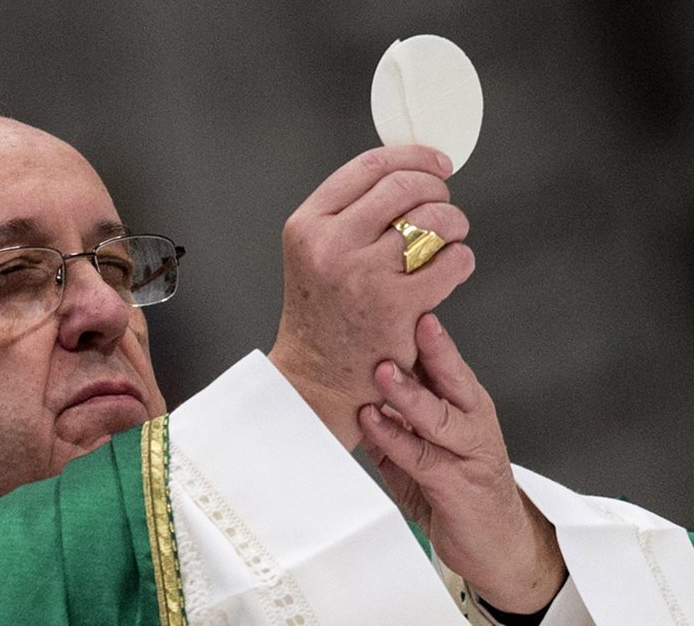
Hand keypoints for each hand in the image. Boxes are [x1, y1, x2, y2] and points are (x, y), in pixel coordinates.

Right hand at [267, 146, 473, 446]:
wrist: (318, 378)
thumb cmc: (323, 312)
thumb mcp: (314, 251)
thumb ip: (349, 213)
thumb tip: (407, 171)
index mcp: (307, 224)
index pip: (368, 166)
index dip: (412, 157)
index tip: (437, 163)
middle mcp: (331, 244)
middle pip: (404, 186)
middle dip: (437, 189)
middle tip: (444, 204)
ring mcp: (363, 274)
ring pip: (434, 219)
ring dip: (453, 223)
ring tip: (448, 238)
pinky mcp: (397, 305)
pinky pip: (453, 260)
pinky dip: (461, 259)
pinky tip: (450, 268)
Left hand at [359, 313, 565, 613]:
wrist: (498, 547)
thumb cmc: (457, 491)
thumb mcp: (420, 446)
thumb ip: (392, 418)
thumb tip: (349, 390)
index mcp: (464, 405)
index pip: (445, 361)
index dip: (426, 333)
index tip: (404, 301)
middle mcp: (471, 422)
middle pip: (452, 377)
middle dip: (428, 348)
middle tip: (403, 320)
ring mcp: (468, 453)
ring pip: (438, 414)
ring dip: (408, 392)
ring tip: (381, 370)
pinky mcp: (457, 485)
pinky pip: (421, 456)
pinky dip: (394, 437)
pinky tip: (372, 420)